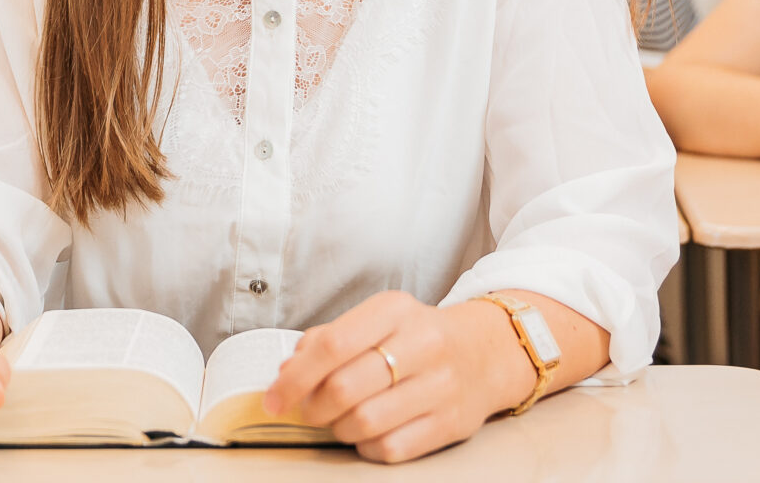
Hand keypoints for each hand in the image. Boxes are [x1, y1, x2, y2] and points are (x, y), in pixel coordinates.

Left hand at [262, 291, 527, 463]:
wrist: (486, 352)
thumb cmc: (415, 336)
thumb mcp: (376, 320)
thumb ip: (328, 340)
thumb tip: (287, 372)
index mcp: (395, 310)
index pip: (332, 346)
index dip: (294, 378)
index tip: (273, 399)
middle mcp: (422, 343)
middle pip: (345, 388)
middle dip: (313, 408)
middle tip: (308, 412)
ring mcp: (441, 385)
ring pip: (366, 422)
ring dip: (339, 429)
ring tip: (339, 421)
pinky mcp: (452, 422)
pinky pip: (391, 449)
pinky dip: (366, 447)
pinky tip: (367, 434)